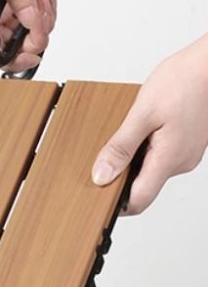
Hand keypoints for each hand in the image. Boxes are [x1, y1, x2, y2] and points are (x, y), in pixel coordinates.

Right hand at [0, 0, 56, 72]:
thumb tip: (30, 23)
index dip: (13, 57)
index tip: (35, 53)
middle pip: (8, 43)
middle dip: (31, 36)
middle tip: (44, 18)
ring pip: (18, 31)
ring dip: (37, 23)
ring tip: (44, 3)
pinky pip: (23, 16)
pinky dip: (37, 13)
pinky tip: (43, 0)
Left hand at [92, 34, 207, 214]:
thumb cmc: (185, 81)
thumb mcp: (142, 114)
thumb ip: (120, 147)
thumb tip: (102, 176)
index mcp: (169, 160)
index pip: (139, 201)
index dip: (116, 206)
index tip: (98, 197)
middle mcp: (181, 163)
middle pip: (143, 185)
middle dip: (121, 176)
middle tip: (105, 156)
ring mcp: (186, 153)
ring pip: (152, 168)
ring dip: (134, 158)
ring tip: (128, 134)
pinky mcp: (187, 143)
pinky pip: (161, 155)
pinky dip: (146, 147)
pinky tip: (142, 128)